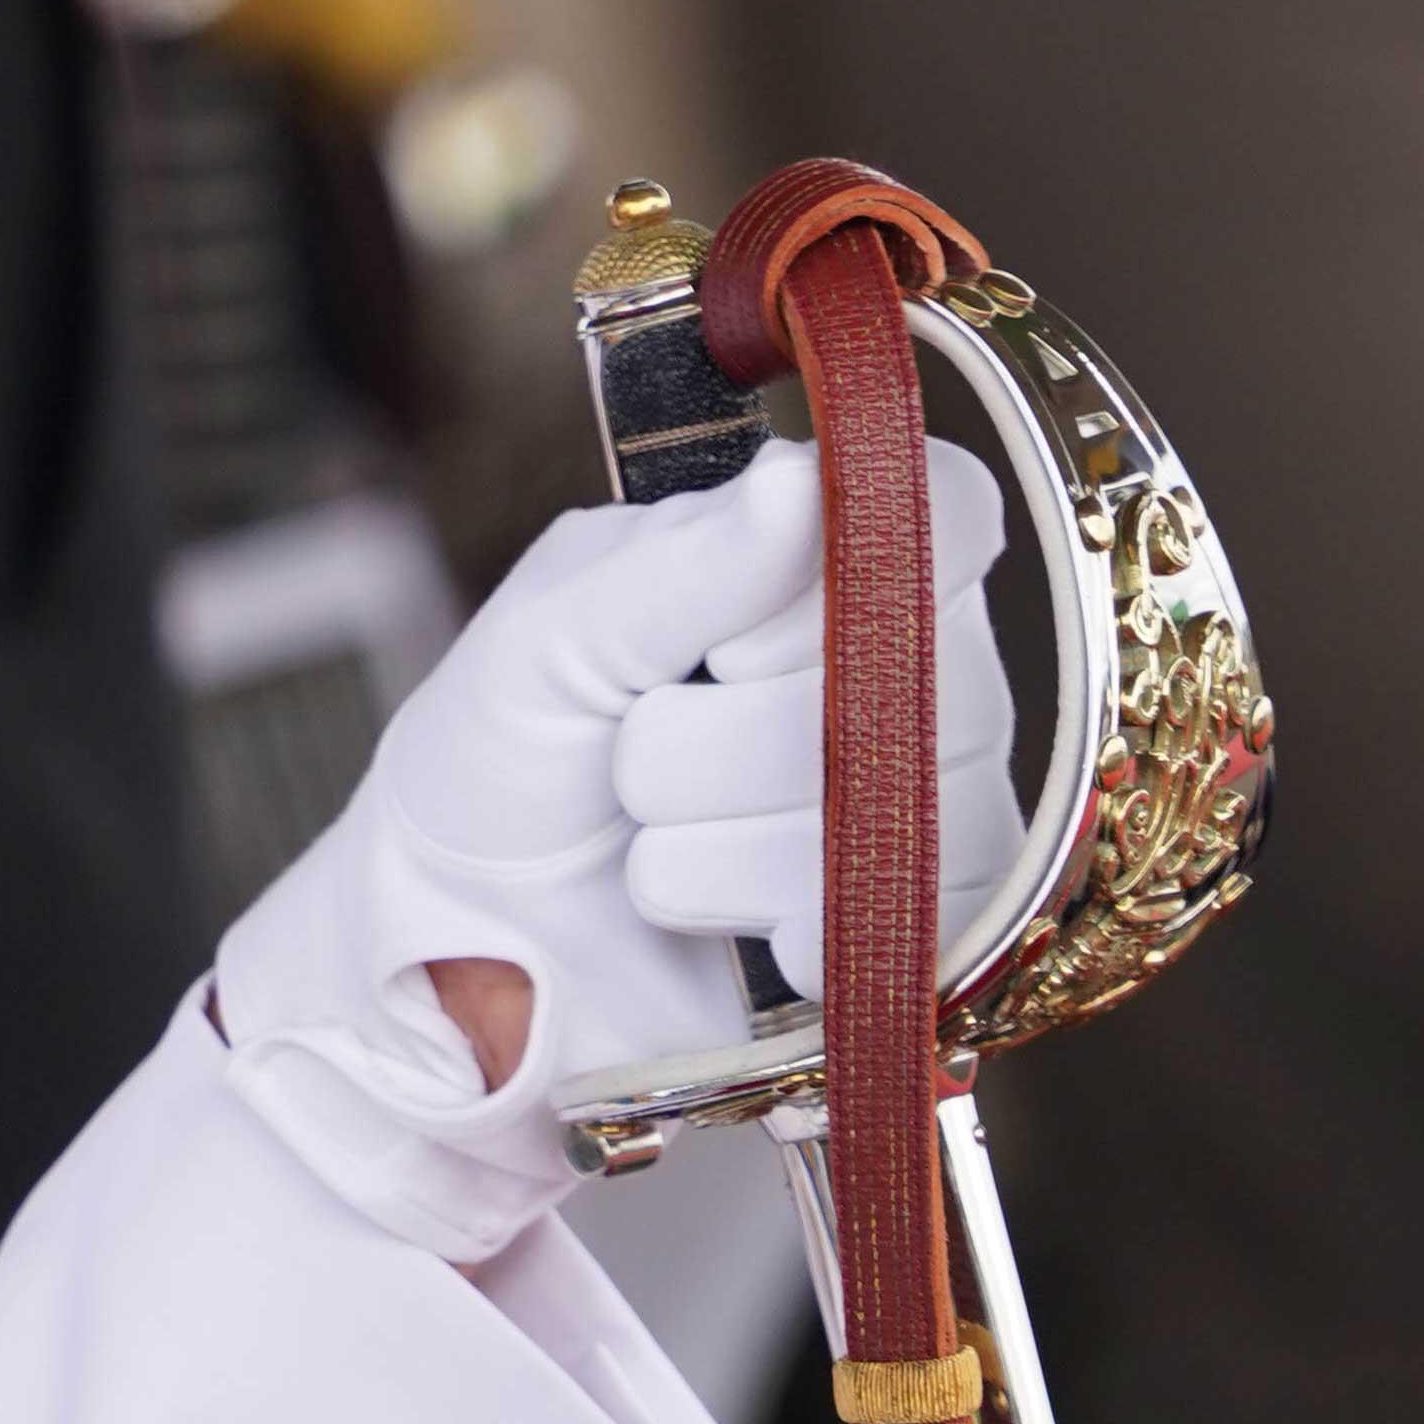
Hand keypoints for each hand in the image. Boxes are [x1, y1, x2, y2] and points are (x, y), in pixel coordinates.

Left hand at [211, 443, 1018, 1261]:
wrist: (475, 943)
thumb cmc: (502, 761)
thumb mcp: (549, 642)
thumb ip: (679, 566)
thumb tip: (799, 480)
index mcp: (806, 554)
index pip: (948, 509)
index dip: (851, 576)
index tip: (726, 637)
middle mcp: (901, 663)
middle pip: (915, 674)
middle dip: (722, 735)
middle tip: (635, 749)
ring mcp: (927, 793)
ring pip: (898, 804)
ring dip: (719, 834)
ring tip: (650, 832)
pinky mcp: (921, 917)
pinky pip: (908, 913)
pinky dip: (771, 917)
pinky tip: (716, 911)